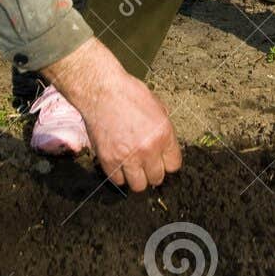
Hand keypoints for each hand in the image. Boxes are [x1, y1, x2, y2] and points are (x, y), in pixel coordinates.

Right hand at [42, 38, 180, 191]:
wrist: (100, 90)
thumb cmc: (127, 92)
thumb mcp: (156, 106)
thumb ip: (162, 128)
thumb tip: (164, 143)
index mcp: (164, 134)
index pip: (174, 165)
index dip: (167, 162)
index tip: (160, 159)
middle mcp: (148, 149)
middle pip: (157, 178)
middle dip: (152, 171)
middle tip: (145, 163)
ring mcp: (128, 157)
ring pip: (138, 185)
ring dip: (136, 177)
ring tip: (131, 167)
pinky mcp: (109, 160)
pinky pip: (118, 181)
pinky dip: (118, 174)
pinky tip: (118, 163)